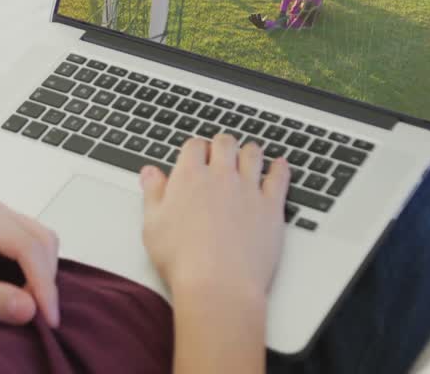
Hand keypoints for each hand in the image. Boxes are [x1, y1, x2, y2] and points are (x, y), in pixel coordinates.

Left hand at [0, 198, 59, 326]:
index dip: (44, 285)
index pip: (31, 247)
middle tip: (39, 318)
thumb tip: (29, 309)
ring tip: (28, 308)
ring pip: (38, 244)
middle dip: (45, 279)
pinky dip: (29, 273)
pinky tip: (19, 295)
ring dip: (40, 275)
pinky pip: (24, 250)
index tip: (47, 320)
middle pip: (42, 241)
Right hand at [140, 136, 290, 303]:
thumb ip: (153, 193)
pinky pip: (279, 177)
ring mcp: (248, 189)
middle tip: (222, 152)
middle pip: (225, 143)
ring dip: (249, 151)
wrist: (218, 286)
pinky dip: (280, 168)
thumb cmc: (182, 261)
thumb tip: (150, 173)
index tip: (196, 155)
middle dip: (222, 145)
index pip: (194, 146)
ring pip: (253, 154)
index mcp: (189, 177)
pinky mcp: (271, 207)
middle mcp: (220, 176)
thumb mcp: (152, 225)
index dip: (195, 149)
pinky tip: (279, 165)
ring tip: (249, 154)